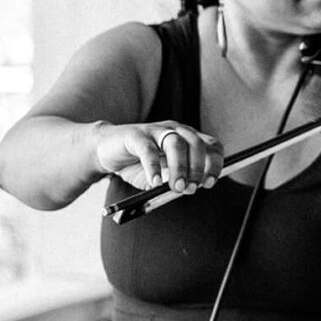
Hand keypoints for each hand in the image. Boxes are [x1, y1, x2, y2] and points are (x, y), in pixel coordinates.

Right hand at [91, 120, 223, 195]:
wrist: (106, 150)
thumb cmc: (139, 164)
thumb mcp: (163, 175)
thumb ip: (177, 180)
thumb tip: (190, 189)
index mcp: (188, 139)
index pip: (211, 146)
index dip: (215, 164)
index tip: (209, 183)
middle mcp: (175, 131)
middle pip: (197, 144)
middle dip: (197, 168)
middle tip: (190, 189)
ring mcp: (156, 130)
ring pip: (176, 144)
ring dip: (180, 168)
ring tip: (176, 187)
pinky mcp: (135, 135)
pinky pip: (148, 150)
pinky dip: (153, 167)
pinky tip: (155, 182)